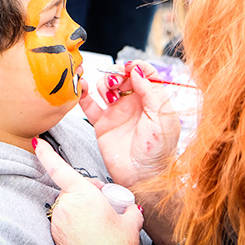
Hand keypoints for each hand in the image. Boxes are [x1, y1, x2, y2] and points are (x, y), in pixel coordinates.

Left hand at [34, 138, 142, 244]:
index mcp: (82, 194)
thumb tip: (130, 209)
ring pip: (70, 203)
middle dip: (89, 191)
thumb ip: (129, 209)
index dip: (46, 153)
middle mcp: (66, 205)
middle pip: (73, 187)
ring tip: (101, 221)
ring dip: (83, 206)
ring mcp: (59, 220)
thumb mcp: (130, 223)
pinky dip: (77, 219)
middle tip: (107, 204)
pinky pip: (67, 218)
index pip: (59, 168)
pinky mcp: (56, 233)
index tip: (37, 142)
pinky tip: (92, 230)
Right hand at [79, 60, 180, 187]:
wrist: (143, 178)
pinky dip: (83, 94)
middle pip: (122, 76)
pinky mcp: (102, 123)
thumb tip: (137, 70)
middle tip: (117, 83)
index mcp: (152, 99)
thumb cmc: (159, 152)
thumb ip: (151, 92)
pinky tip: (82, 88)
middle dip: (117, 73)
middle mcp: (135, 103)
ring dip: (102, 82)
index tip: (129, 69)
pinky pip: (89, 104)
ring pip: (105, 86)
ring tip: (107, 92)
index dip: (136, 67)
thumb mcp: (162, 118)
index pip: (144, 73)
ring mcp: (117, 112)